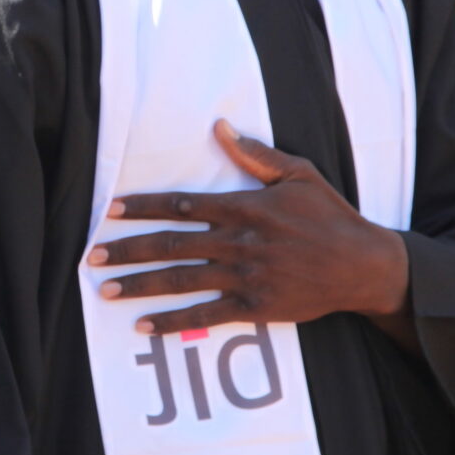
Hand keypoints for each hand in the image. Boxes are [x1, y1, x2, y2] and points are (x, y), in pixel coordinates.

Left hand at [92, 120, 410, 336]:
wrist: (362, 265)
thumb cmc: (330, 216)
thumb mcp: (299, 174)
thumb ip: (257, 155)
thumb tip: (221, 128)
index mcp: (245, 207)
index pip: (182, 205)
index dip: (143, 208)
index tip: (110, 211)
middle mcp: (239, 242)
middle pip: (171, 245)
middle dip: (127, 249)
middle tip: (91, 256)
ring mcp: (245, 276)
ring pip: (181, 280)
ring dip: (140, 285)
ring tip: (106, 290)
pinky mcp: (255, 306)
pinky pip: (206, 315)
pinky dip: (173, 322)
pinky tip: (145, 325)